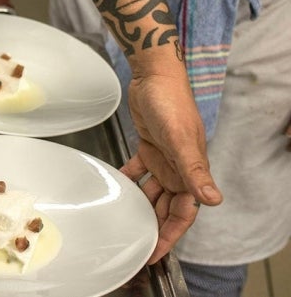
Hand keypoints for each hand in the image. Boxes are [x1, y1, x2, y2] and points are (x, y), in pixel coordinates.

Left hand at [120, 72, 222, 263]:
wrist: (155, 76)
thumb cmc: (170, 103)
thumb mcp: (180, 139)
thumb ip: (194, 170)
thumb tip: (213, 200)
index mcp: (190, 172)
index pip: (184, 212)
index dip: (171, 234)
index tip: (157, 253)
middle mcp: (178, 169)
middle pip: (167, 207)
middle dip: (155, 227)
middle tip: (137, 245)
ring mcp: (163, 158)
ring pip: (153, 192)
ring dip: (142, 207)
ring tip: (125, 222)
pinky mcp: (148, 148)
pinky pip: (138, 171)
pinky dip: (129, 181)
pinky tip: (116, 189)